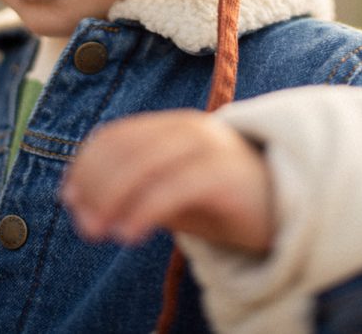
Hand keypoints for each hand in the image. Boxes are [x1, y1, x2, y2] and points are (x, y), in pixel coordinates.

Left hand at [60, 109, 274, 252]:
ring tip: (97, 231)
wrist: (293, 208)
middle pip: (125, 149)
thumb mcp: (175, 196)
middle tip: (83, 223)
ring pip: (144, 164)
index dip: (85, 165)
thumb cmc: (227, 203)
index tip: (68, 198)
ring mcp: (208, 147)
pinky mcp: (223, 173)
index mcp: (172, 127)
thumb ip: (135, 192)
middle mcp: (188, 129)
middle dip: (94, 186)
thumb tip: (83, 201)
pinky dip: (144, 210)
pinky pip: (174, 187)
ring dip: (112, 198)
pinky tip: (128, 234)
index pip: (115, 135)